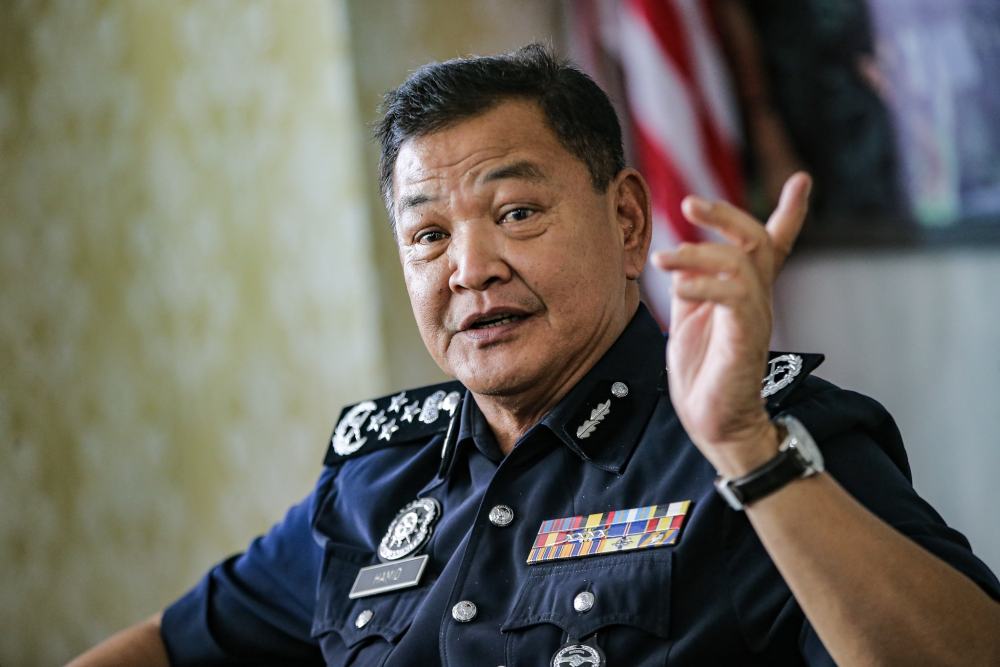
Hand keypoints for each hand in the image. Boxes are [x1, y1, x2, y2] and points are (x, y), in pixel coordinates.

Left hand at [651, 173, 810, 476]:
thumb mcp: (690, 318)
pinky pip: (732, 297)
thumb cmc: (704, 373)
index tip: (802, 180)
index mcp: (744, 292)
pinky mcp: (745, 337)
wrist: (715, 422)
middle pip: (756, 241)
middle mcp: (756, 299)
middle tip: (689, 201)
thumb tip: (683, 253)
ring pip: (740, 263)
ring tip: (662, 260)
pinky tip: (677, 289)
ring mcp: (754, 317)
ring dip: (696, 253)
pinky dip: (701, 286)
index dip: (790, 213)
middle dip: (725, 214)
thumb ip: (691, 283)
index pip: (773, 246)